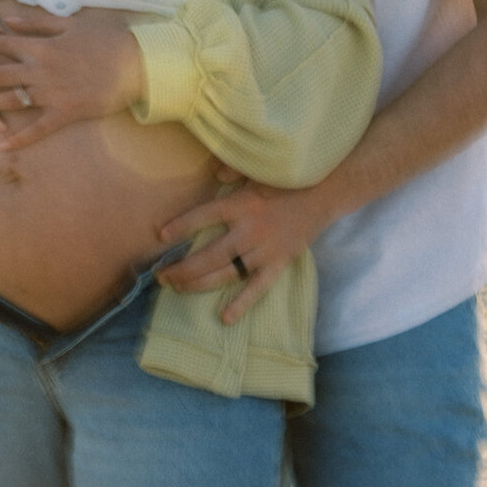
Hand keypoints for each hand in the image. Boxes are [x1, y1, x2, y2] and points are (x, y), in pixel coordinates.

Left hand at [0, 11, 143, 151]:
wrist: (136, 62)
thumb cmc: (106, 40)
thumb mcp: (70, 24)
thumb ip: (35, 22)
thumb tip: (5, 18)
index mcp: (41, 45)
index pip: (2, 44)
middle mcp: (41, 68)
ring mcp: (52, 92)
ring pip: (13, 99)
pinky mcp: (66, 112)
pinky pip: (39, 127)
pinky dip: (21, 137)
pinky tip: (3, 146)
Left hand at [156, 179, 333, 323]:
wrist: (325, 193)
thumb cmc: (286, 179)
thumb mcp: (257, 168)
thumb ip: (234, 169)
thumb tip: (215, 173)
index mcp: (241, 204)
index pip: (203, 217)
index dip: (180, 227)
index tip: (161, 236)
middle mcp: (250, 229)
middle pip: (209, 255)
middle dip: (182, 268)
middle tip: (162, 277)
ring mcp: (264, 250)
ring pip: (226, 273)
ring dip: (199, 283)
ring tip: (177, 288)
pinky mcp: (279, 263)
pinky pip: (258, 288)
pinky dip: (242, 303)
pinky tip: (225, 318)